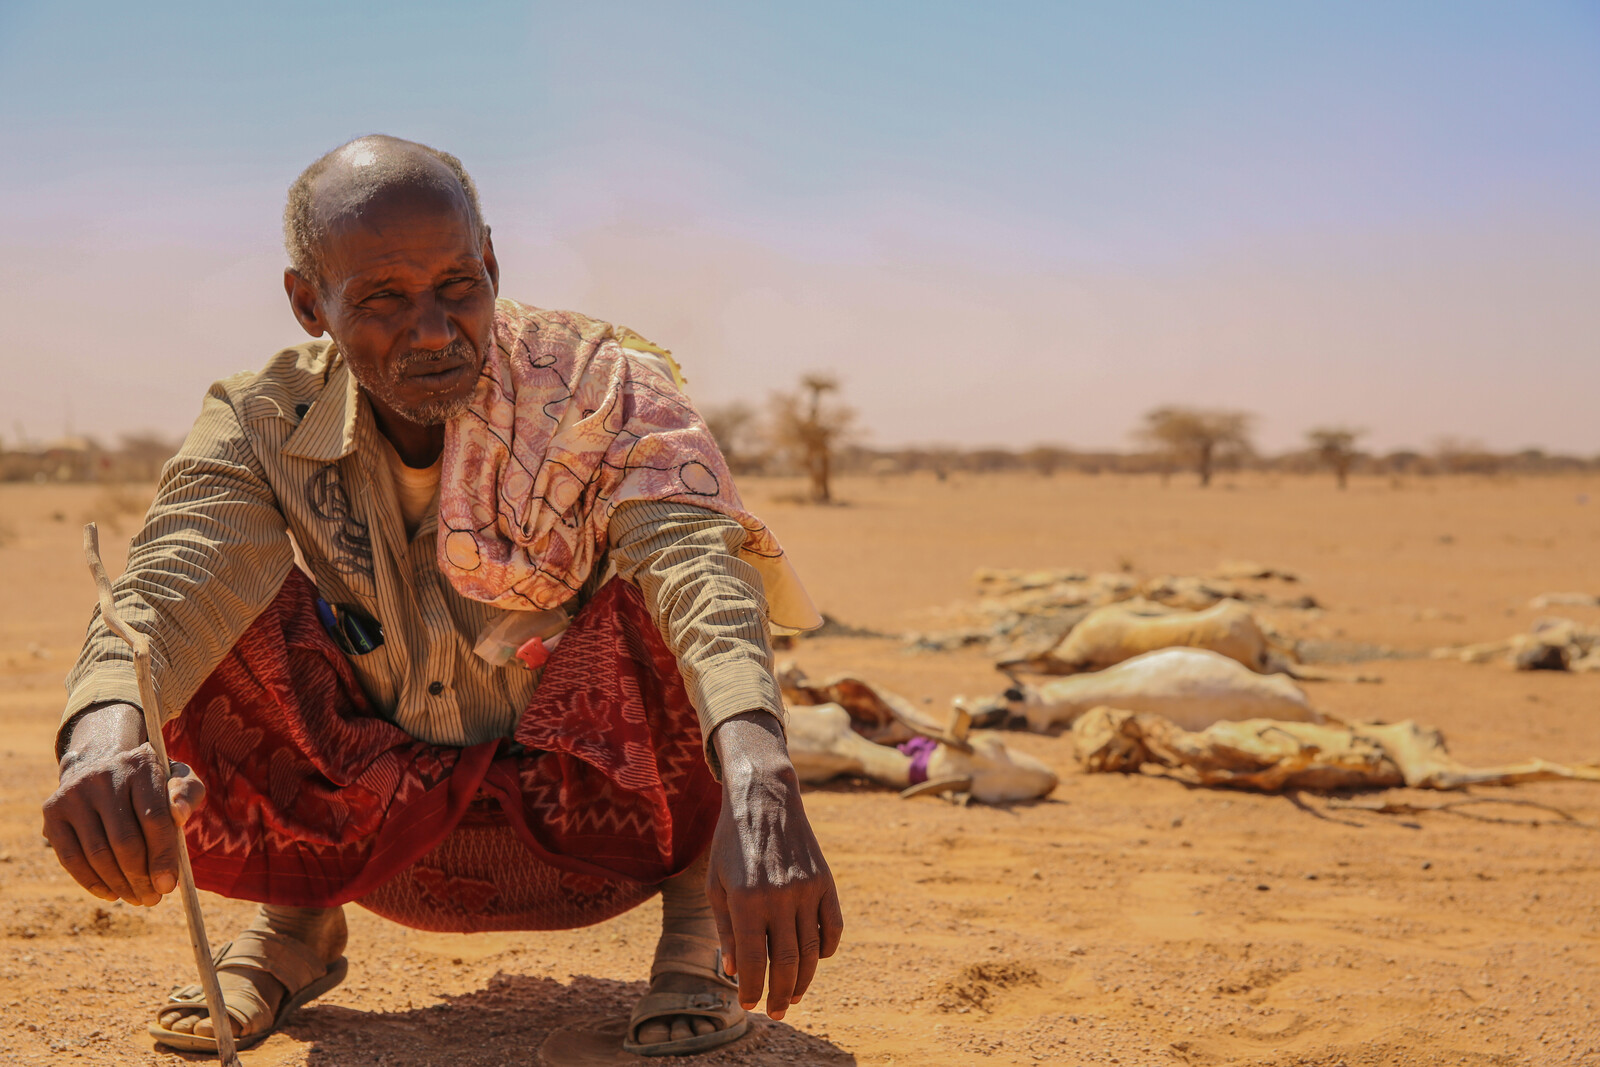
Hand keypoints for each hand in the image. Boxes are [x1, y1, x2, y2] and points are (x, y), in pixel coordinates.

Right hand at [42, 702, 205, 905]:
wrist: (100, 764)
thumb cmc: (149, 782)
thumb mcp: (178, 778)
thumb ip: (187, 794)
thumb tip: (180, 816)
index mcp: (140, 766)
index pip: (154, 819)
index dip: (163, 856)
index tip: (169, 886)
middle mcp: (104, 776)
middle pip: (124, 841)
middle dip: (141, 877)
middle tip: (153, 899)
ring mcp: (75, 793)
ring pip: (97, 853)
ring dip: (119, 884)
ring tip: (137, 899)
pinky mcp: (53, 811)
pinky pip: (71, 857)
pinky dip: (92, 882)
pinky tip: (111, 894)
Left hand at [706, 711, 843, 1019]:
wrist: (764, 798)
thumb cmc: (731, 844)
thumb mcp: (716, 885)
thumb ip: (726, 930)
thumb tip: (733, 971)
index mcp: (747, 900)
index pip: (753, 960)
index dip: (752, 989)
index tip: (750, 1005)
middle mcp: (779, 897)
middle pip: (787, 963)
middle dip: (782, 994)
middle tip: (778, 1011)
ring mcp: (806, 889)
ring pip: (812, 950)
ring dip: (805, 979)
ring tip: (796, 995)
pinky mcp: (825, 881)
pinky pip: (833, 927)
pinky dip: (827, 949)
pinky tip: (816, 959)